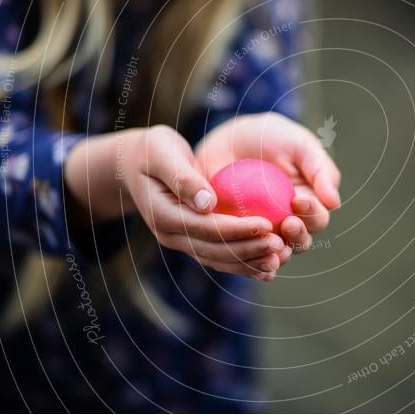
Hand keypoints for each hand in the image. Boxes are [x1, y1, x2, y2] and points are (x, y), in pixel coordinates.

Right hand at [65, 125, 288, 280]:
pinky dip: (244, 262)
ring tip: (279, 257)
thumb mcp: (162, 153)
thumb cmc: (151, 151)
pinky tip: (268, 264)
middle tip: (279, 243)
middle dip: (248, 249)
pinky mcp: (193, 241)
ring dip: (249, 262)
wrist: (134, 165)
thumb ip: (183, 177)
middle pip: (214, 250)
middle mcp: (171, 235)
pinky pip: (220, 257)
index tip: (265, 223)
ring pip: (218, 260)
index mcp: (163, 215)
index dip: (236, 229)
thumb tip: (207, 201)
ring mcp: (181, 241)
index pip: (205, 228)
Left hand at [194, 113, 341, 255]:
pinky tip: (241, 254)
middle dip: (297, 237)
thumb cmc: (270, 136)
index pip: (317, 219)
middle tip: (287, 223)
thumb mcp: (298, 144)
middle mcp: (289, 222)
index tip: (298, 199)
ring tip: (267, 243)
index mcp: (309, 204)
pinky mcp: (237, 233)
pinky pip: (242, 252)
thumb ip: (319, 169)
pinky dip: (245, 258)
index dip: (312, 214)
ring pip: (273, 253)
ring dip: (274, 254)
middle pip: (300, 242)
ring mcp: (263, 230)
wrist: (229, 137)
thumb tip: (335, 203)